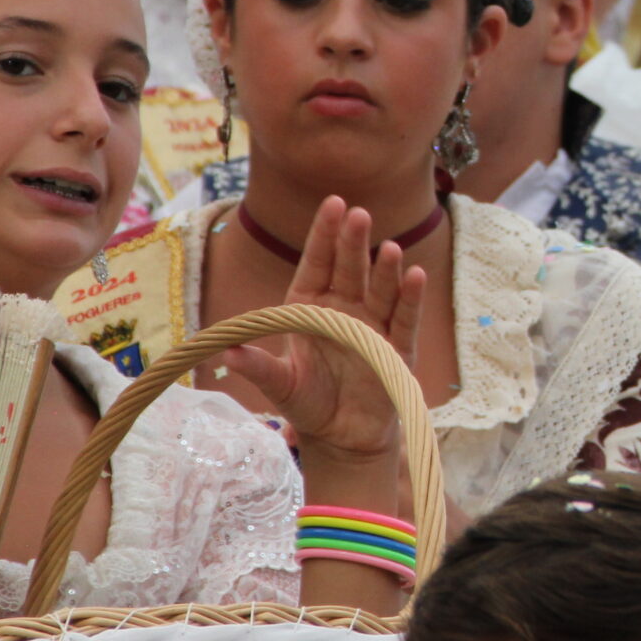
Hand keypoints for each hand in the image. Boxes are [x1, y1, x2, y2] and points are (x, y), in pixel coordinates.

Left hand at [221, 196, 424, 464]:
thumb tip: (225, 351)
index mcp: (311, 307)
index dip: (324, 235)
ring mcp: (373, 326)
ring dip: (385, 269)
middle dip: (354, 243)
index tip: (332, 203)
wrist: (341, 438)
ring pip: (380, 290)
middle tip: (358, 213)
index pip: (317, 263)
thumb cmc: (308, 404)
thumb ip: (257, 367)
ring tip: (388, 247)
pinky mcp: (397, 349)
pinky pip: (405, 319)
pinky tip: (414, 276)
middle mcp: (344, 309)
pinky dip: (410, 299)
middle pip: (351, 269)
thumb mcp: (280, 386)